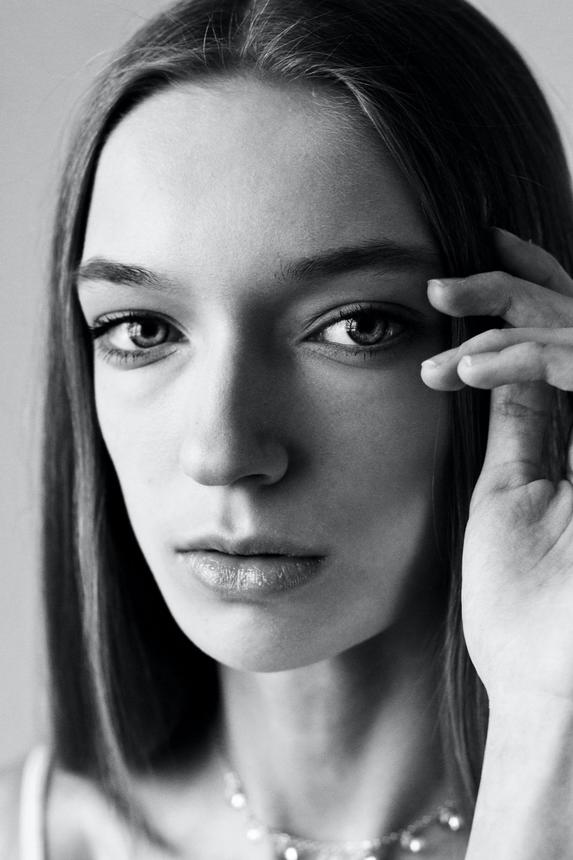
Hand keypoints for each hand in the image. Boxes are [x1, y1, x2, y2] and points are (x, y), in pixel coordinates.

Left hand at [421, 228, 572, 705]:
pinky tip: (468, 368)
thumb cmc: (525, 604)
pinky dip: (525, 359)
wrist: (547, 684)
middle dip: (517, 287)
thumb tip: (496, 368)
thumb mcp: (511, 494)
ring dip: (512, 317)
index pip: (572, 341)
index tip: (481, 261)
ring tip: (443, 318)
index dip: (536, 291)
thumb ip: (518, 425)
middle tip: (445, 280)